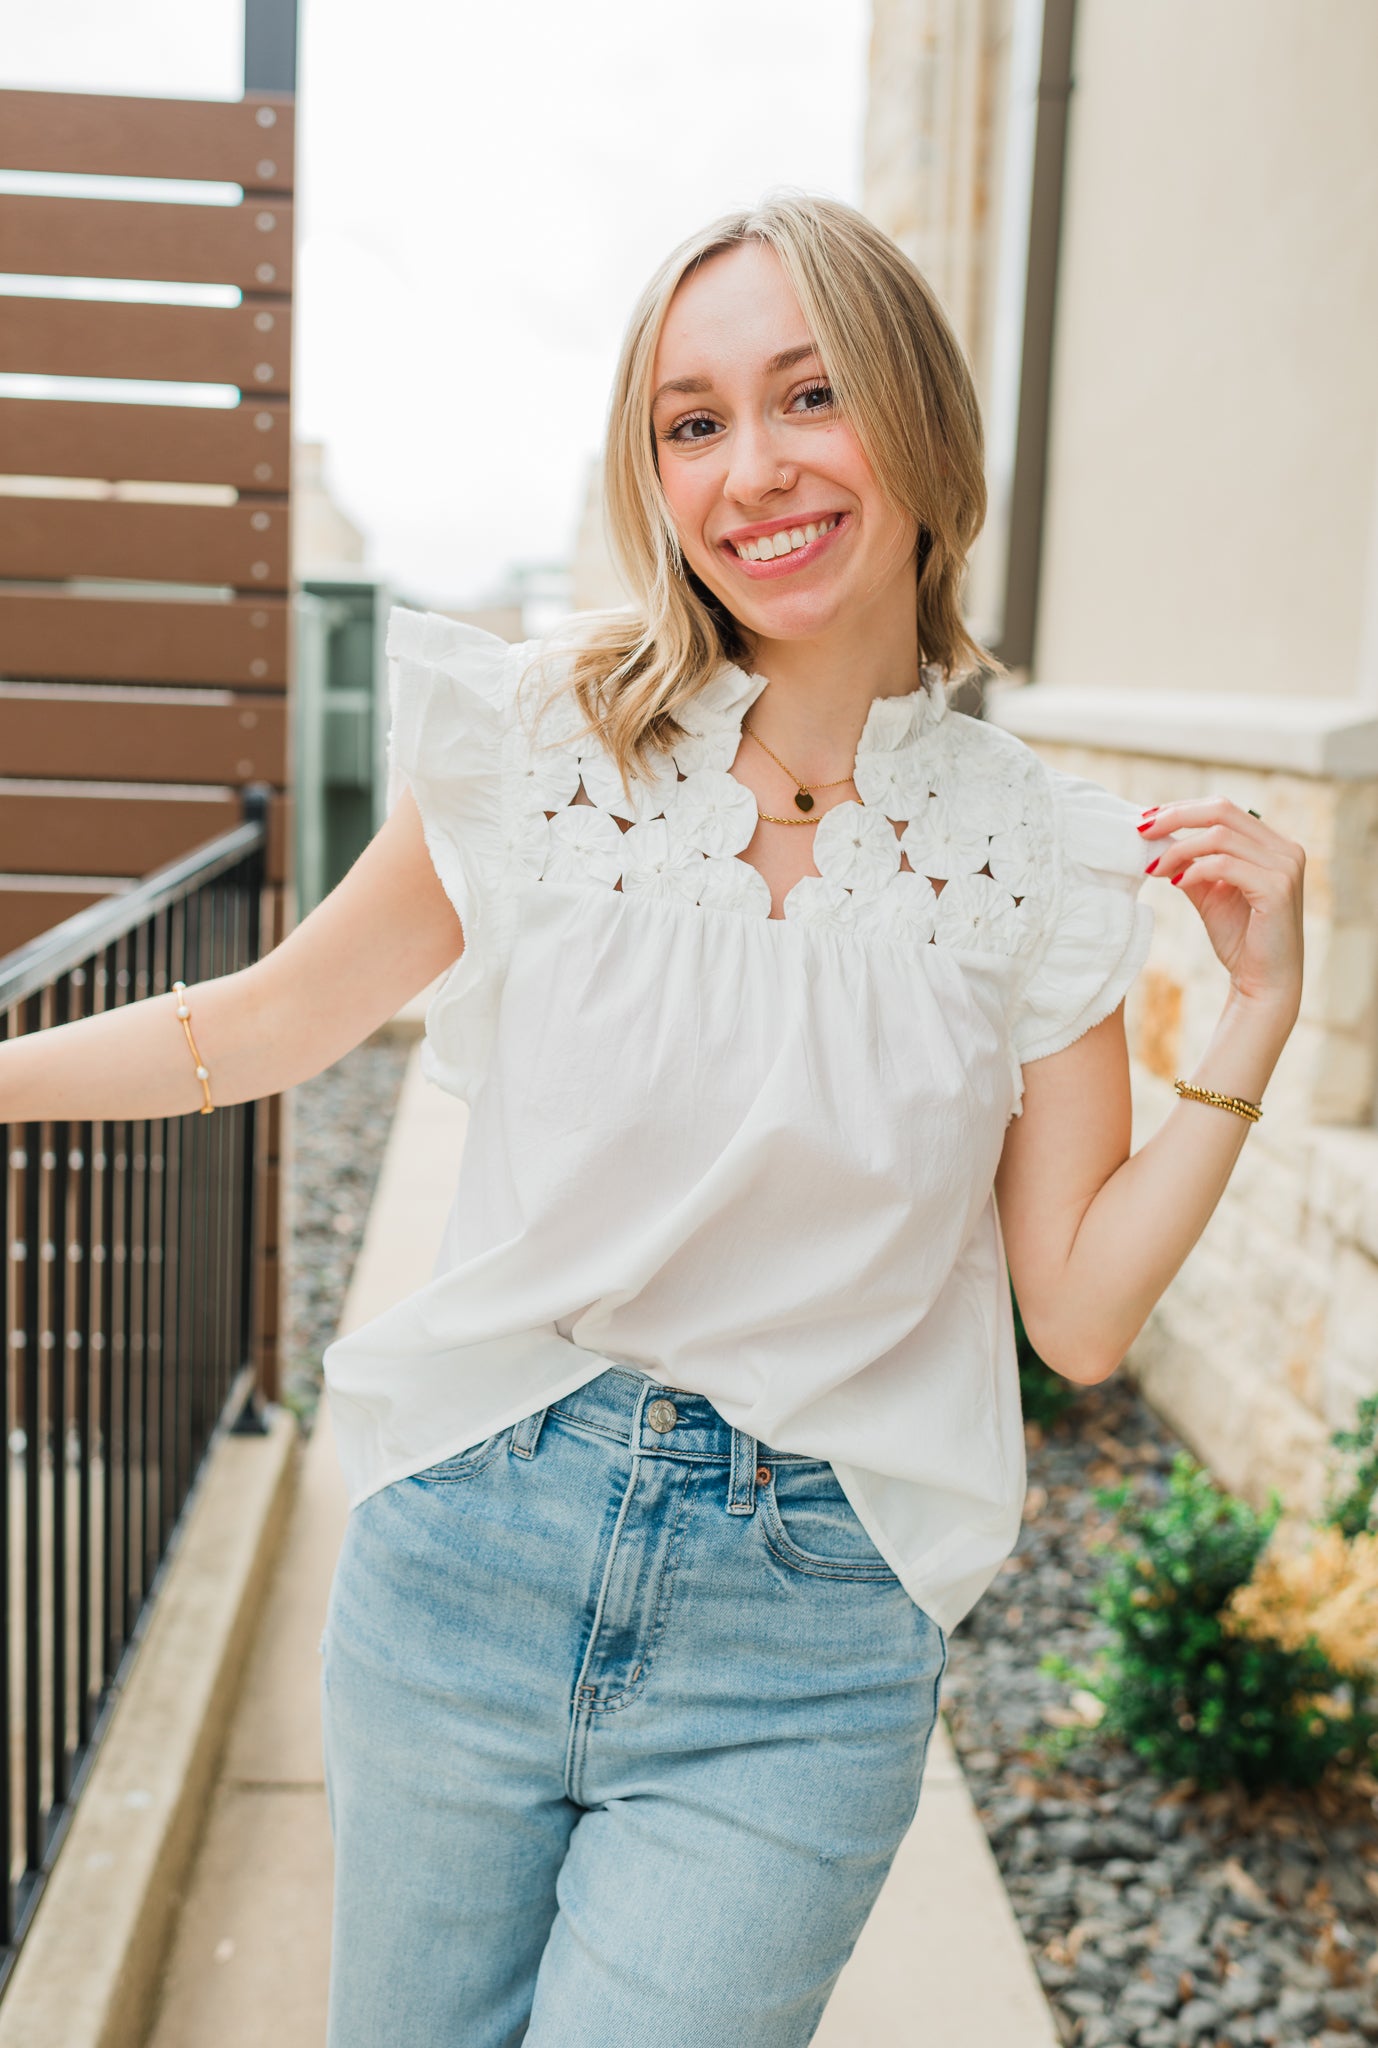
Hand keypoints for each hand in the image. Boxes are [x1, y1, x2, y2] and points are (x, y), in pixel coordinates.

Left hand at [1137, 797, 1303, 1017]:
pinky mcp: (1277, 888)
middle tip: (1141, 830)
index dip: (1182, 809)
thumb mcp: (1210, 894)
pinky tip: (1176, 883)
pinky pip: (1224, 865)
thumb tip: (1157, 841)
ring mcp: (1285, 867)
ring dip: (1178, 849)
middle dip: (1175, 816)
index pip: (1223, 809)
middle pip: (1222, 810)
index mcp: (1272, 845)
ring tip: (1154, 868)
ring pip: (1219, 836)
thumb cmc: (1240, 939)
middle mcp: (1285, 849)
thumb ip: (1192, 865)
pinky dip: (1195, 870)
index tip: (1146, 820)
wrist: (1263, 983)